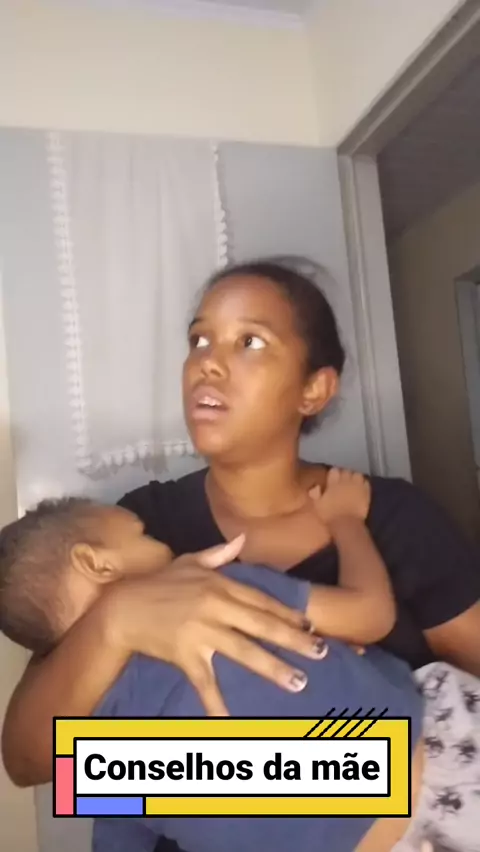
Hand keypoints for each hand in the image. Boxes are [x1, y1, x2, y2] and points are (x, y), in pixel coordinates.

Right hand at [105, 536, 326, 715]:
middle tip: (321, 653)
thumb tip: (243, 539)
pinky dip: (217, 703)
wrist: (122, 606)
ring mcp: (201, 631)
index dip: (287, 614)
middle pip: (261, 625)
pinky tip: (232, 721)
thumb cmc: (158, 583)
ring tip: (298, 682)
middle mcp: (215, 606)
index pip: (261, 600)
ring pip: (244, 651)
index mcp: (219, 584)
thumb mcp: (189, 561)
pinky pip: (205, 681)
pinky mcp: (185, 654)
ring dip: (273, 668)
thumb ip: (219, 553)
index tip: (311, 626)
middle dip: (293, 640)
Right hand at [310, 468, 370, 525]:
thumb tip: (316, 488)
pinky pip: (366, 482)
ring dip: (354, 477)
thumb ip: (317, 494)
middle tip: (342, 481)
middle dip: (344, 474)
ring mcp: (357, 486)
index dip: (333, 474)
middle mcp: (345, 481)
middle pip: (346, 471)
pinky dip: (363, 483)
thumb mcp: (318, 505)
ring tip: (352, 482)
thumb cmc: (329, 516)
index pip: (334, 471)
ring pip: (357, 474)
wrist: (346, 524)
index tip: (332, 478)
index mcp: (333, 483)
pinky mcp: (366, 493)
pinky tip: (360, 487)